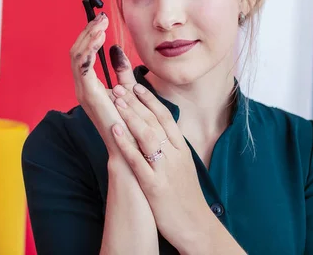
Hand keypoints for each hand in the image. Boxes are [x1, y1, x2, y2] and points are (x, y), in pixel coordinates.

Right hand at [69, 13, 137, 153]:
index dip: (90, 36)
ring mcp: (83, 91)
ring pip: (77, 55)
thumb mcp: (127, 90)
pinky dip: (89, 50)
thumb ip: (122, 71)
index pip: (82, 54)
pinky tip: (100, 38)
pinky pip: (82, 66)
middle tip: (101, 16)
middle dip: (88, 31)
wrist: (131, 149)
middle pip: (76, 51)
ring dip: (88, 36)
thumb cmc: (131, 124)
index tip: (102, 20)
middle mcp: (82, 87)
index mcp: (89, 86)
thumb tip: (117, 50)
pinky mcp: (89, 94)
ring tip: (101, 23)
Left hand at [109, 84, 214, 250]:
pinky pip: (138, 160)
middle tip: (119, 85)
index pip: (165, 117)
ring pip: (148, 135)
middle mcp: (175, 155)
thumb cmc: (186, 198)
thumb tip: (159, 132)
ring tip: (116, 99)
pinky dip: (126, 143)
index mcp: (182, 149)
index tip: (136, 85)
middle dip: (135, 101)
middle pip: (154, 121)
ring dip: (130, 115)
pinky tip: (114, 129)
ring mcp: (165, 169)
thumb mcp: (183, 167)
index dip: (150, 100)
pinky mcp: (155, 186)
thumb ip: (171, 149)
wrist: (197, 227)